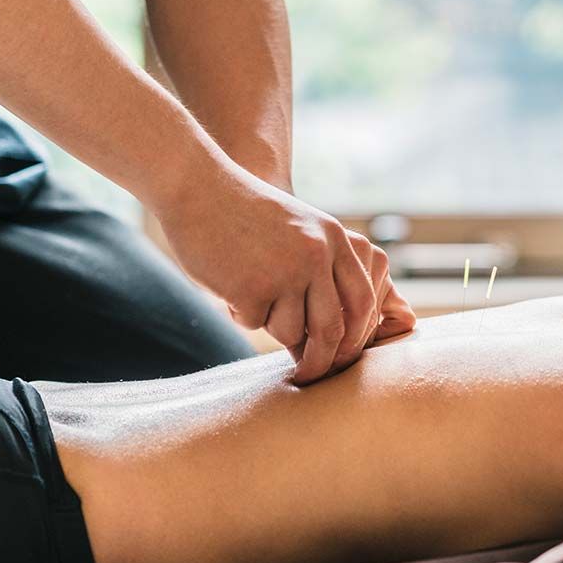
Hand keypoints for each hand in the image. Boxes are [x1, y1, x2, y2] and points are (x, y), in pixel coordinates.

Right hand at [153, 161, 415, 383]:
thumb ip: (324, 271)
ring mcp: (285, 271)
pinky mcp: (252, 287)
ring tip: (252, 292)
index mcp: (336, 238)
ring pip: (292, 332)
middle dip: (323, 361)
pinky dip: (242, 313)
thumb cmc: (248, 215)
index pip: (363, 302)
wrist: (198, 187)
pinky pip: (254, 323)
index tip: (342, 357)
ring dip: (272, 326)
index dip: (356, 337)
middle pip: (333, 329)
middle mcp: (317, 255)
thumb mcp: (302, 229)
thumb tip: (336, 339)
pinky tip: (229, 281)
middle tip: (310, 375)